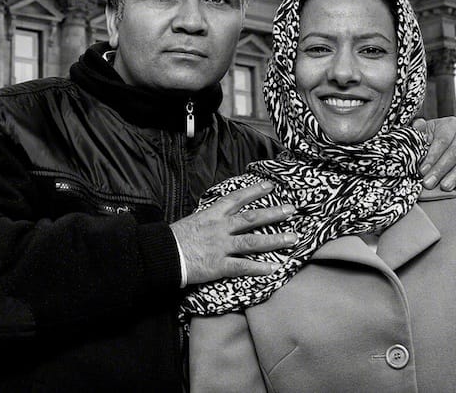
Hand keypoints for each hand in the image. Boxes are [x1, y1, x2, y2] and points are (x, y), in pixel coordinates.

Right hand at [170, 180, 298, 285]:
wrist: (162, 254)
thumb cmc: (174, 238)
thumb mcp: (193, 220)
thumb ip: (210, 218)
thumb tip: (222, 216)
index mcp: (212, 214)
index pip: (236, 199)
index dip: (254, 191)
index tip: (270, 186)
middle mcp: (220, 228)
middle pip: (251, 219)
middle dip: (273, 213)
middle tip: (291, 210)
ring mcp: (220, 246)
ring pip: (252, 242)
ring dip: (274, 240)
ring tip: (292, 239)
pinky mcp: (218, 265)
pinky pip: (242, 267)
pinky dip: (258, 268)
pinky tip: (273, 268)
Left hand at [413, 116, 455, 189]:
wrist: (446, 144)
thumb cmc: (431, 141)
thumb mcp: (424, 134)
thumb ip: (419, 131)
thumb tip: (418, 125)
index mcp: (449, 125)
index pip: (441, 141)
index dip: (432, 157)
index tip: (422, 171)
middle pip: (454, 152)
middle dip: (440, 169)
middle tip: (429, 183)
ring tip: (445, 187)